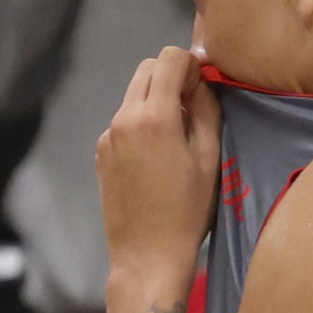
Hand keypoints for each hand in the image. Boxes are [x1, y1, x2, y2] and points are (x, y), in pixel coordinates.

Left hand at [96, 47, 220, 285]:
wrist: (148, 254)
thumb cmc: (189, 211)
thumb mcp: (210, 160)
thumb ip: (207, 112)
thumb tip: (202, 82)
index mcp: (154, 118)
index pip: (168, 59)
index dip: (191, 63)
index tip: (206, 84)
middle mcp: (124, 119)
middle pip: (146, 70)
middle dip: (172, 76)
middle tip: (196, 106)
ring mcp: (108, 135)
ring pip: (134, 95)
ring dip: (157, 100)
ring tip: (179, 138)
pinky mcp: (102, 152)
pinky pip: (125, 121)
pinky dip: (143, 124)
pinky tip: (158, 159)